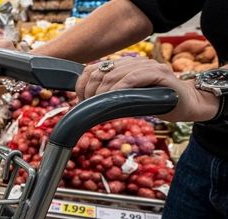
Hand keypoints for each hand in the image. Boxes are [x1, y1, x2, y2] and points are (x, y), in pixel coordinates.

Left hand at [75, 57, 218, 121]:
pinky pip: (135, 77)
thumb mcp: (127, 100)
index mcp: (124, 66)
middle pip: (101, 71)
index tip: (80, 100)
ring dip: (103, 91)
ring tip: (99, 106)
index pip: (93, 69)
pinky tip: (114, 98)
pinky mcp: (160, 73)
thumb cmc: (155, 103)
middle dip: (90, 90)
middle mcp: (135, 62)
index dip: (82, 84)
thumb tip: (85, 105)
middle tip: (88, 107)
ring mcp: (148, 66)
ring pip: (115, 73)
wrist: (187, 104)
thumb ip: (111, 96)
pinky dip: (121, 87)